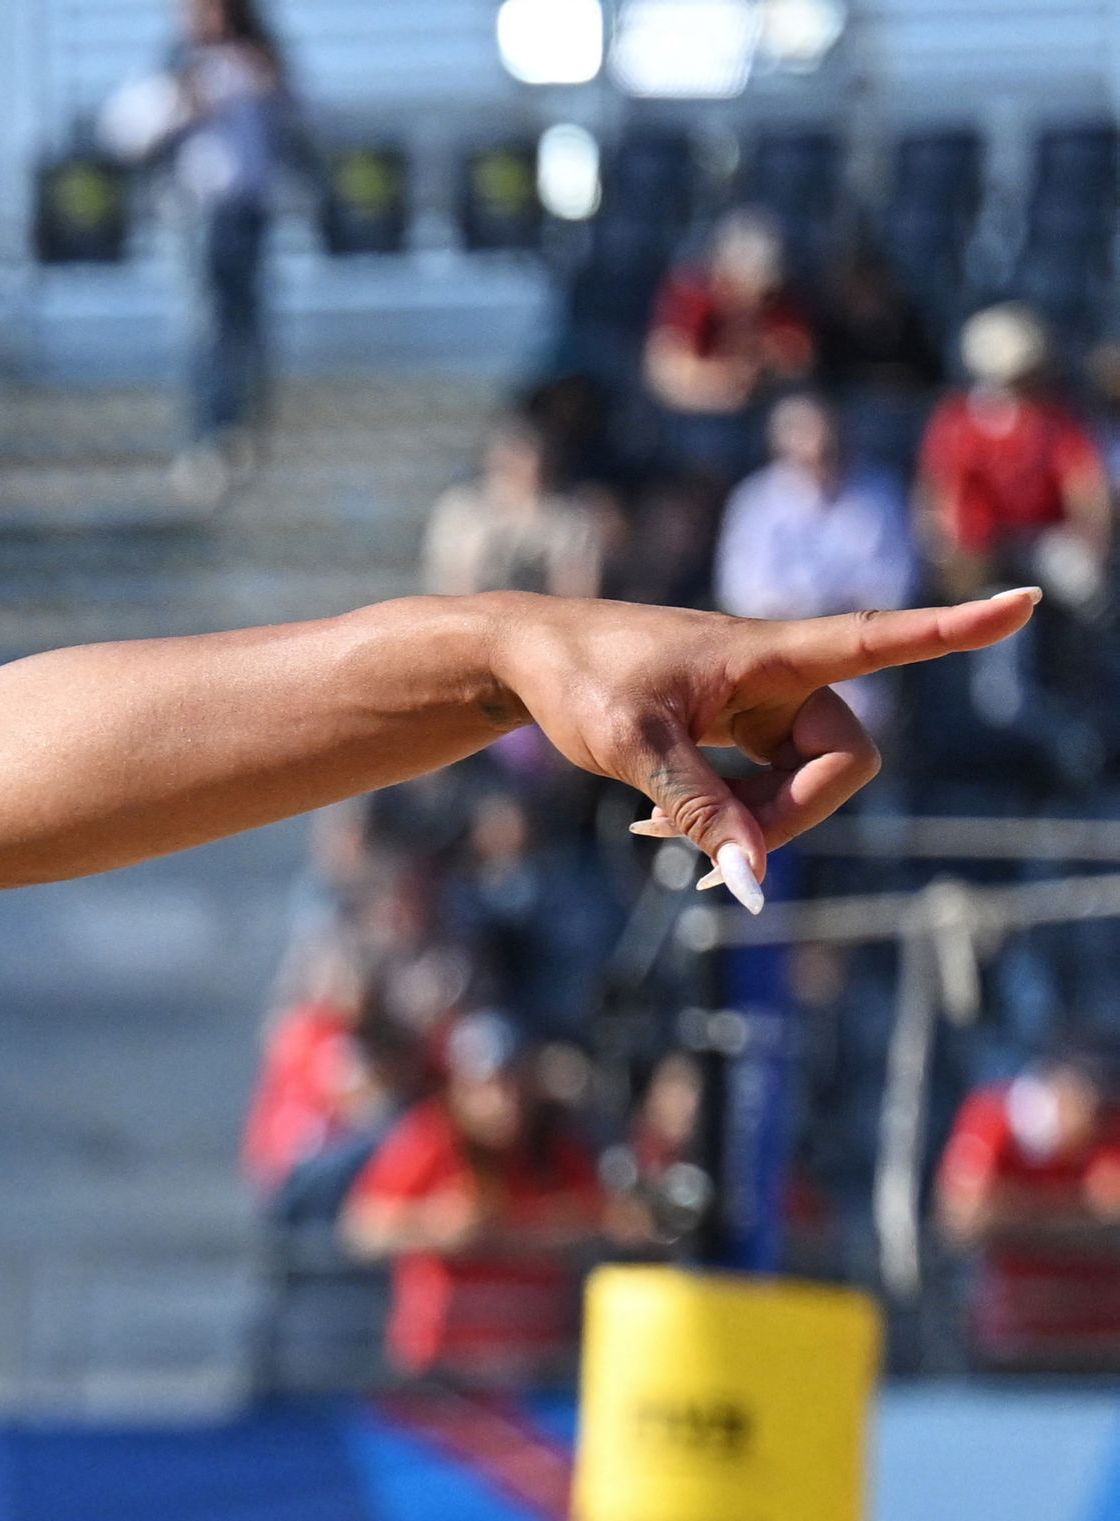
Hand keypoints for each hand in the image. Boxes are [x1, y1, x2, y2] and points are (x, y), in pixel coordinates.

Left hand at [489, 589, 1033, 906]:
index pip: (880, 639)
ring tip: (656, 833)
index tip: (1024, 602)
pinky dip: (726, 819)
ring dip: (748, 824)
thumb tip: (756, 883)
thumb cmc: (583, 682)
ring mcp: (766, 705)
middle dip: (787, 815)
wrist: (532, 659)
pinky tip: (660, 829)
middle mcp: (785, 675)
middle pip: (842, 761)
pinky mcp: (742, 729)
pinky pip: (766, 788)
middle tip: (696, 847)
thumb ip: (702, 813)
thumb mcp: (635, 751)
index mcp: (773, 653)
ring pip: (802, 784)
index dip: (953, 628)